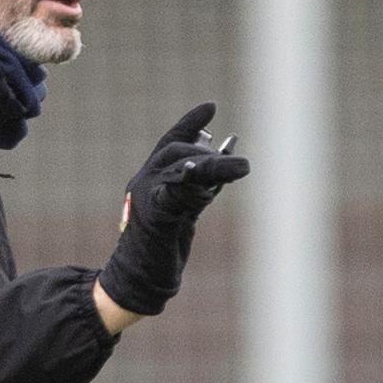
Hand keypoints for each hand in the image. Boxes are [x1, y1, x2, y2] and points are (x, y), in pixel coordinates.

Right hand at [96, 101, 251, 318]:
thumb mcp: (186, 207)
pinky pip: (173, 197)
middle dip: (208, 154)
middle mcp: (146, 181)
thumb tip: (230, 156)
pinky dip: (191, 188)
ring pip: (178, 170)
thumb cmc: (164, 243)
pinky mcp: (154, 217)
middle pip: (175, 152)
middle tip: (241, 166)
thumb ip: (203, 183)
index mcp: (153, 176)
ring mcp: (146, 198)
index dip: (189, 123)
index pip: (171, 141)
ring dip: (213, 167)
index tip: (210, 106)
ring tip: (242, 167)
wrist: (140, 275)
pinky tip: (208, 187)